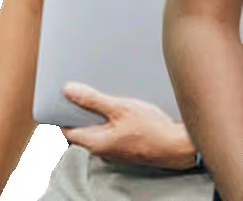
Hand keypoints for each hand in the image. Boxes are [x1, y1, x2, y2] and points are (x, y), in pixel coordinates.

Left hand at [60, 82, 197, 169]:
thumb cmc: (151, 129)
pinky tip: (128, 114)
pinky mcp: (127, 150)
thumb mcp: (121, 108)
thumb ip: (93, 100)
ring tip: (115, 102)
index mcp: (95, 143)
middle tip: (94, 94)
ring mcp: (115, 152)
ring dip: (103, 117)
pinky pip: (113, 135)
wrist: (176, 146)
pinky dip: (115, 123)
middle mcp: (102, 151)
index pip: (68, 129)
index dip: (66, 113)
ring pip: (100, 132)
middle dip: (86, 112)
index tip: (68, 98)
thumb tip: (69, 91)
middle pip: (84, 130)